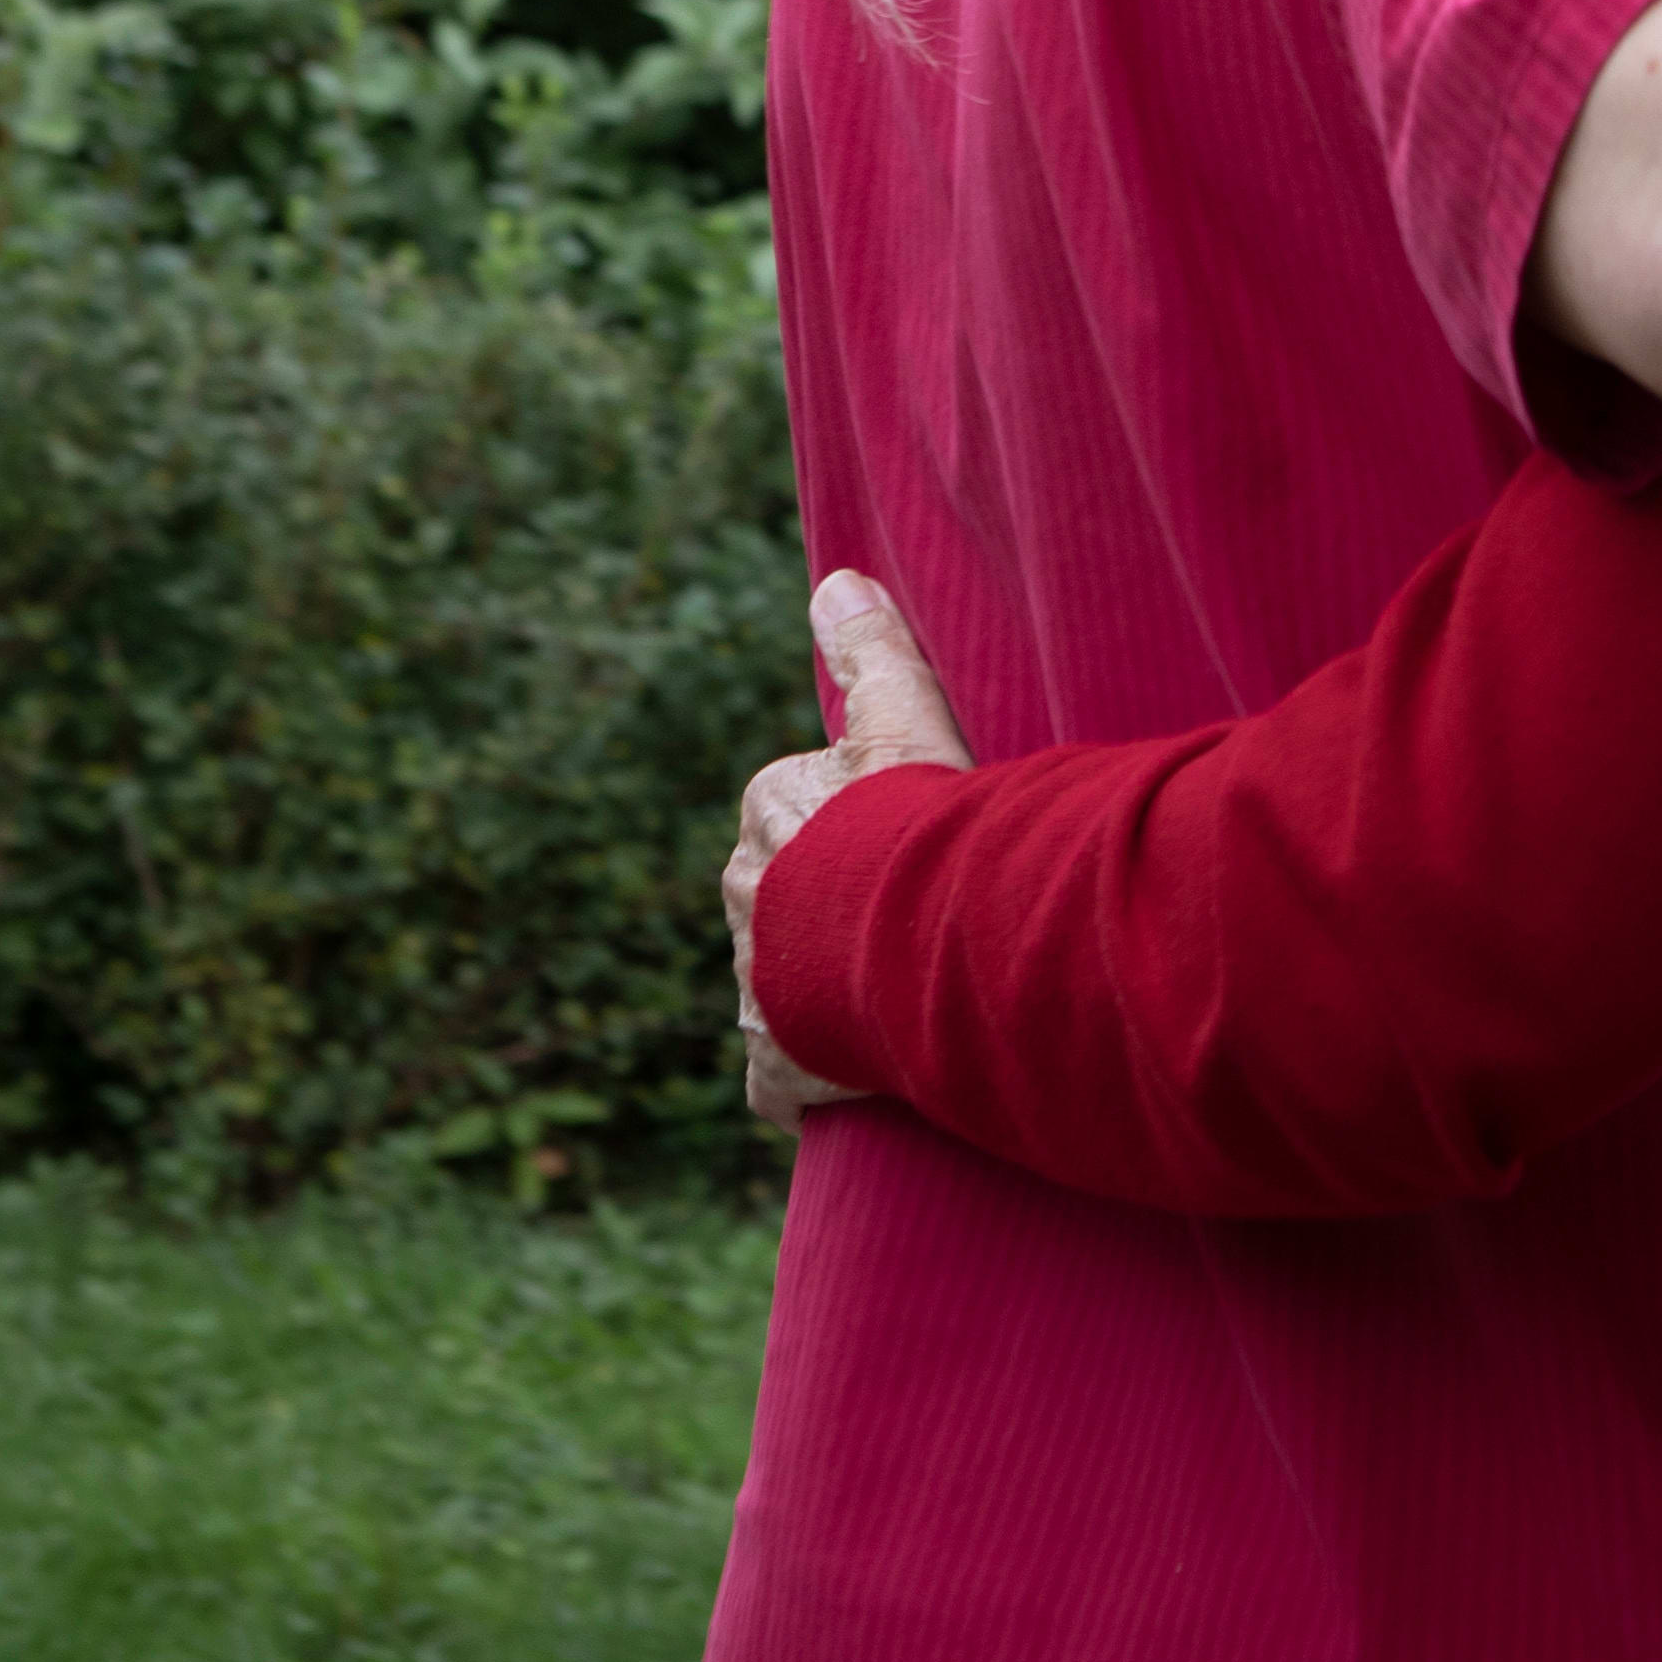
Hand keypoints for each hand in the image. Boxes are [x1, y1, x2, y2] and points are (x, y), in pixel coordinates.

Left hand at [728, 570, 974, 1135]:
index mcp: (768, 816)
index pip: (804, 817)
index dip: (864, 828)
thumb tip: (836, 580)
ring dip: (832, 994)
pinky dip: (816, 1081)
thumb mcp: (904, 718)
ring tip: (904, 996)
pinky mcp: (773, 1069)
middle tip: (913, 917)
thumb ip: (873, 652)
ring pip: (788, 987)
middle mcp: (744, 899)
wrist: (917, 935)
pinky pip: (787, 1078)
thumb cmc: (916, 822)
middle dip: (835, 912)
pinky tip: (866, 1079)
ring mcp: (755, 990)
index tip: (913, 840)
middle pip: (791, 901)